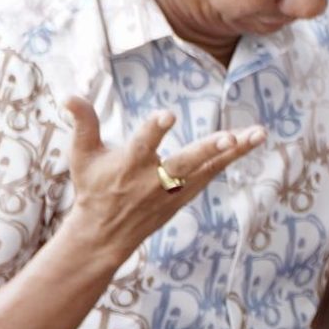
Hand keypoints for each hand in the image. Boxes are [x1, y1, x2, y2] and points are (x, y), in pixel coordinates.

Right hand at [61, 98, 263, 258]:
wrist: (105, 233)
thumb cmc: (94, 187)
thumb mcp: (82, 155)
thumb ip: (83, 123)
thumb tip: (69, 95)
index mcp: (128, 165)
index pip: (142, 144)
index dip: (154, 130)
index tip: (168, 115)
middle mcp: (154, 179)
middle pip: (185, 163)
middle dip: (207, 150)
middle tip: (229, 137)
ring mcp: (173, 190)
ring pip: (208, 169)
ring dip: (234, 152)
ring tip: (259, 133)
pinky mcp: (186, 196)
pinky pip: (213, 174)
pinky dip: (232, 159)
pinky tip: (251, 141)